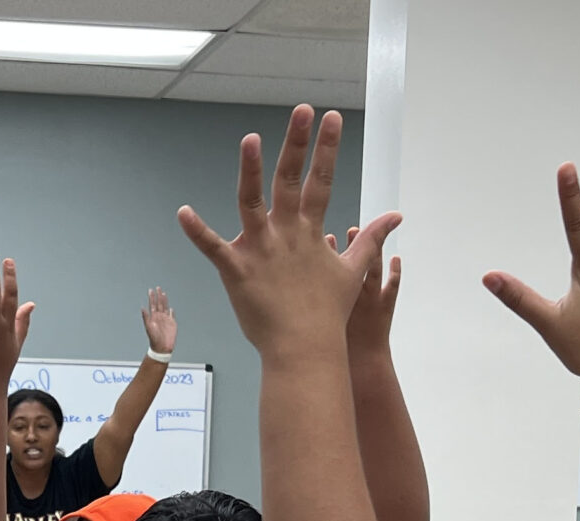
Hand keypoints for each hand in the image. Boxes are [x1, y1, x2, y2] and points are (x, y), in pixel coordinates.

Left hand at [142, 287, 177, 353]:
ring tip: (163, 293)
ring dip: (164, 300)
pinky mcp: (172, 323)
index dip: (152, 297)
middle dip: (158, 296)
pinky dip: (171, 312)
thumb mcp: (149, 327)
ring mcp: (166, 320)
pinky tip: (170, 308)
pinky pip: (172, 316)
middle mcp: (159, 317)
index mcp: (153, 317)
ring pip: (165, 307)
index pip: (153, 304)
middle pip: (159, 304)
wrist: (162, 347)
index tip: (151, 290)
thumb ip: (146, 317)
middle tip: (157, 287)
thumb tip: (142, 308)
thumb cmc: (154, 338)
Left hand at [181, 107, 397, 355]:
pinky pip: (213, 248)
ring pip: (252, 203)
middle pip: (291, 181)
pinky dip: (197, 232)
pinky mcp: (237, 272)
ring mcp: (260, 251)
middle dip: (297, 144)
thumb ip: (369, 239)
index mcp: (310, 232)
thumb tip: (395, 216)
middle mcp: (286, 235)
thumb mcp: (352, 272)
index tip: (332, 117)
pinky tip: (183, 212)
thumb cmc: (327, 313)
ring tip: (251, 139)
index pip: (322, 181)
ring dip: (251, 171)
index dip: (327, 148)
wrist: (305, 350)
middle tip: (302, 111)